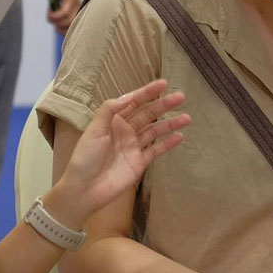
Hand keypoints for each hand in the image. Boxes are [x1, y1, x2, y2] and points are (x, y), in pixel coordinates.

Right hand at [47, 0, 80, 34]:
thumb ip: (54, 0)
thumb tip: (50, 8)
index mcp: (74, 5)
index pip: (74, 23)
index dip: (65, 29)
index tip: (56, 28)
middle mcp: (77, 5)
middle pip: (72, 26)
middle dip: (61, 30)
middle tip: (53, 26)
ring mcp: (74, 2)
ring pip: (68, 21)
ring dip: (56, 22)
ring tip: (50, 17)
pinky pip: (63, 13)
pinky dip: (55, 16)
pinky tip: (50, 13)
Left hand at [47, 80, 188, 227]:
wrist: (85, 189)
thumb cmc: (85, 158)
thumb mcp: (94, 130)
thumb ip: (110, 110)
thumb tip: (128, 96)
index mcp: (113, 120)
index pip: (133, 102)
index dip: (148, 92)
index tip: (164, 83)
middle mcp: (125, 131)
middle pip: (148, 114)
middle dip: (164, 105)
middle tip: (181, 96)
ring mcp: (134, 146)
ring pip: (156, 131)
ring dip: (170, 124)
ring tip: (187, 118)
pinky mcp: (140, 162)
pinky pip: (157, 150)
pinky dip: (168, 143)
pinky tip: (180, 136)